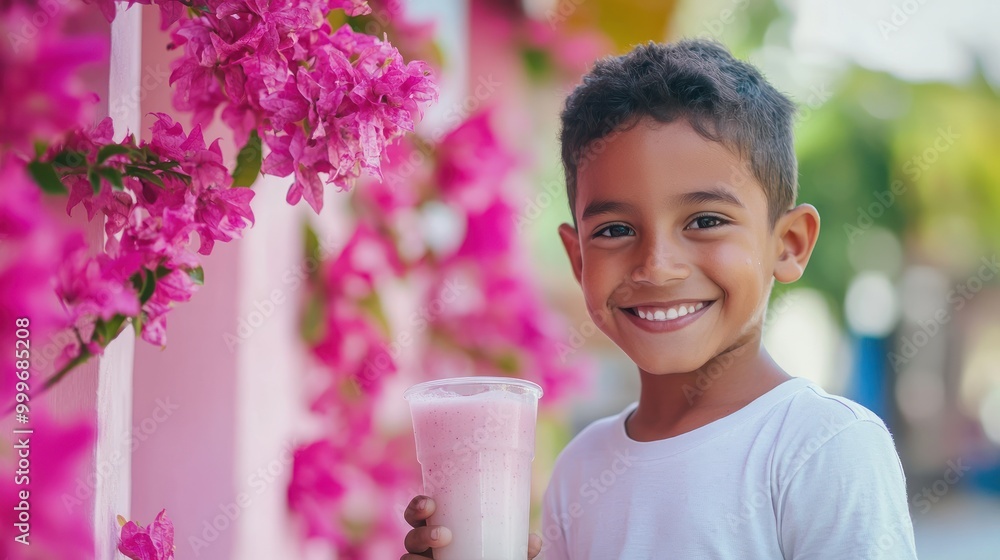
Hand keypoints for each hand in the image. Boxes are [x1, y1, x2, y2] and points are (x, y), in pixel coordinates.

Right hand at [400, 495, 542, 558]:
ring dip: (422, 552)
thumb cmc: (489, 555)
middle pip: (411, 535)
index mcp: (439, 526)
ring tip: (442, 548)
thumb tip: (535, 540)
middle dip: (421, 532)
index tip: (431, 504)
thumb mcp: (502, 549)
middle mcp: (425, 546)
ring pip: (408, 557)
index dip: (418, 506)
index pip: (419, 513)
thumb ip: (517, 546)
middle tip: (444, 535)